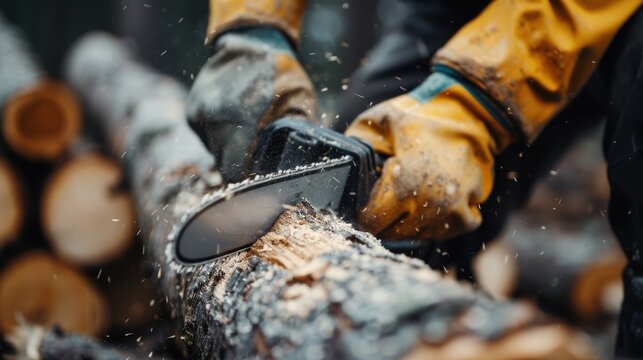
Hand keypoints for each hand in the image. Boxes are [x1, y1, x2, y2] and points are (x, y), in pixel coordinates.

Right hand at [187, 28, 315, 180]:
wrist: (253, 40)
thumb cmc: (281, 73)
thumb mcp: (300, 103)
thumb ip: (293, 138)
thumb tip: (292, 169)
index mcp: (238, 120)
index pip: (234, 172)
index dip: (248, 181)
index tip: (260, 181)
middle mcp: (212, 118)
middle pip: (223, 165)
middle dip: (241, 167)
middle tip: (260, 160)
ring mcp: (199, 115)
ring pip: (215, 152)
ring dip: (231, 151)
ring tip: (250, 133)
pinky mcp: (192, 113)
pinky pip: (207, 139)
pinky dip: (221, 137)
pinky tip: (237, 122)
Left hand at [346, 72, 513, 239]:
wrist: (473, 114)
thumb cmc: (426, 115)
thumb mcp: (383, 120)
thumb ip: (358, 141)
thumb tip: (338, 158)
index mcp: (404, 185)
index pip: (371, 222)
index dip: (363, 214)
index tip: (363, 204)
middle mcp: (429, 205)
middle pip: (392, 234)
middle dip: (383, 220)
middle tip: (383, 202)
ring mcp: (452, 213)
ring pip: (417, 236)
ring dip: (407, 222)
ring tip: (406, 198)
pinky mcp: (468, 215)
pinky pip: (442, 234)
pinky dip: (434, 224)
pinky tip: (429, 204)